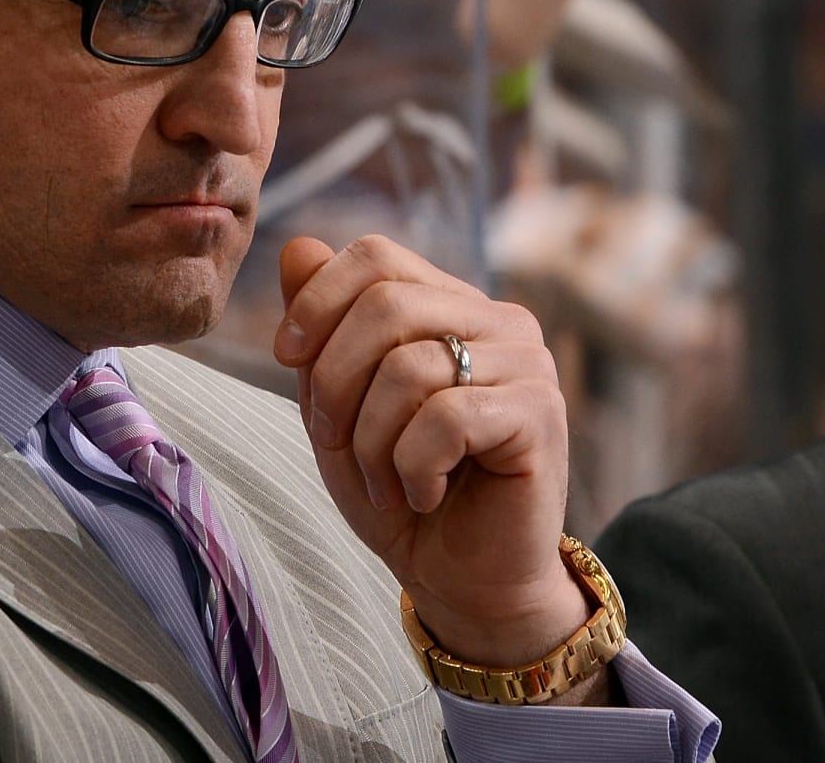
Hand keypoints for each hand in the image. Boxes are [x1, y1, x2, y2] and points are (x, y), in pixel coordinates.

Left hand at [273, 235, 602, 688]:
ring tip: (385, 482)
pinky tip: (423, 493)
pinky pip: (446, 417)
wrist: (462, 579)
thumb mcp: (338, 405)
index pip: (376, 256)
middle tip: (335, 441)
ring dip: (372, 440)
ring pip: (409, 367)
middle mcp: (497, 320)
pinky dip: (412, 465)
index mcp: (450, 305)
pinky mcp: (539, 413)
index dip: (318, 301)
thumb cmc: (399, 489)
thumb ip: (322, 328)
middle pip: (385, 303)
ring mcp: (526, 363)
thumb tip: (296, 245)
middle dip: (335, 380)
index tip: (286, 358)